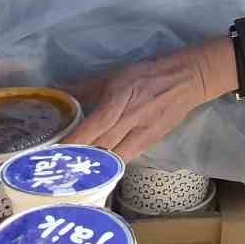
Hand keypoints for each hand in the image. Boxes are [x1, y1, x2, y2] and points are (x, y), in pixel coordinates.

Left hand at [66, 38, 237, 160]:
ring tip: (73, 170)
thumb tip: (58, 90)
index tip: (56, 152)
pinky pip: (126, 158)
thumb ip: (86, 86)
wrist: (188, 79)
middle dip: (79, 158)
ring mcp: (143, 133)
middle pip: (102, 146)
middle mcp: (132, 119)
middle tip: (56, 165)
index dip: (76, 141)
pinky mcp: (151, 142)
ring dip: (94, 165)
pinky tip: (96, 168)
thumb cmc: (148, 73)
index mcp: (121, 99)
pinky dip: (110, 164)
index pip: (96, 125)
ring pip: (114, 157)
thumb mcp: (115, 74)